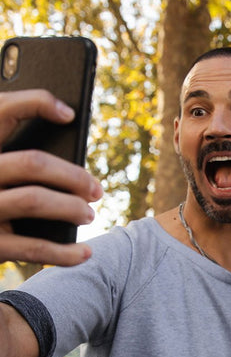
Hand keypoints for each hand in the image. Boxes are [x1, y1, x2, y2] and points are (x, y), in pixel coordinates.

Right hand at [0, 89, 102, 265]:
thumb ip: (15, 155)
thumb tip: (67, 138)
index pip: (1, 110)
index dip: (35, 103)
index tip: (69, 113)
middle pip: (33, 162)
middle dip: (73, 175)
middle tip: (96, 189)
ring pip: (35, 200)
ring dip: (71, 208)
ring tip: (88, 214)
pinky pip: (34, 247)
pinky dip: (65, 253)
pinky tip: (85, 253)